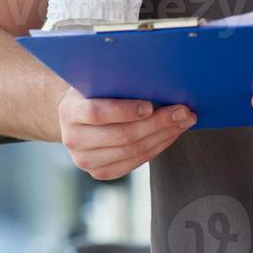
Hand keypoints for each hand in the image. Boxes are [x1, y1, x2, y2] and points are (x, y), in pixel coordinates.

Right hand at [57, 87, 195, 180]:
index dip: (125, 110)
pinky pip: (135, 162)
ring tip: (183, 122)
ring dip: (164, 136)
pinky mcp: (100, 172)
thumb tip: (156, 80)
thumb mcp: (96, 82)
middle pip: (122, 135)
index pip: (97, 113)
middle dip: (158, 123)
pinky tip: (170, 135)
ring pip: (133, 151)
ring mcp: (85, 160)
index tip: (150, 105)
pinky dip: (157, 148)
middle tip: (182, 111)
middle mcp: (73, 139)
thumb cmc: (93, 93)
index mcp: (69, 111)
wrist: (77, 118)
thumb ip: (116, 82)